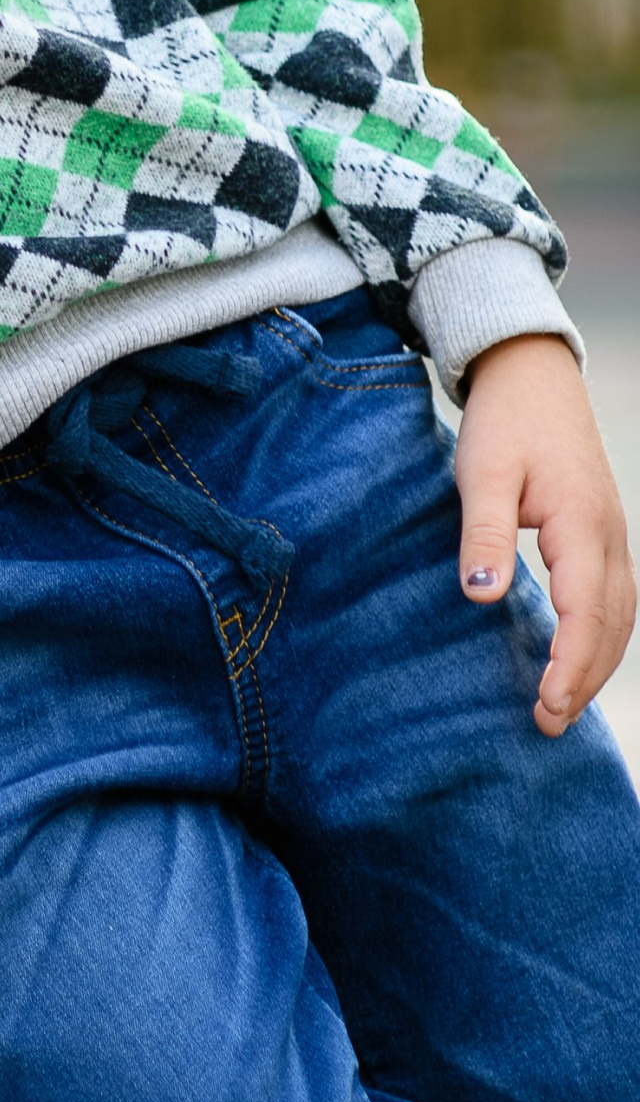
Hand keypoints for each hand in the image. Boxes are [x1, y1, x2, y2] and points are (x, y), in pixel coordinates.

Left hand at [452, 333, 635, 733]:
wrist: (532, 376)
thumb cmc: (505, 422)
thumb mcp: (483, 471)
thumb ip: (484, 532)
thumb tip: (483, 594)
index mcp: (582, 525)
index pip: (586, 611)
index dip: (571, 664)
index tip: (547, 705)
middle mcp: (610, 537)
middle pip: (611, 625)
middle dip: (585, 679)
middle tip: (547, 725)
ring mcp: (612, 536)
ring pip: (619, 616)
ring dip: (596, 664)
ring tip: (560, 707)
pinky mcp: (602, 536)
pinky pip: (614, 599)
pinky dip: (600, 637)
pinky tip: (575, 660)